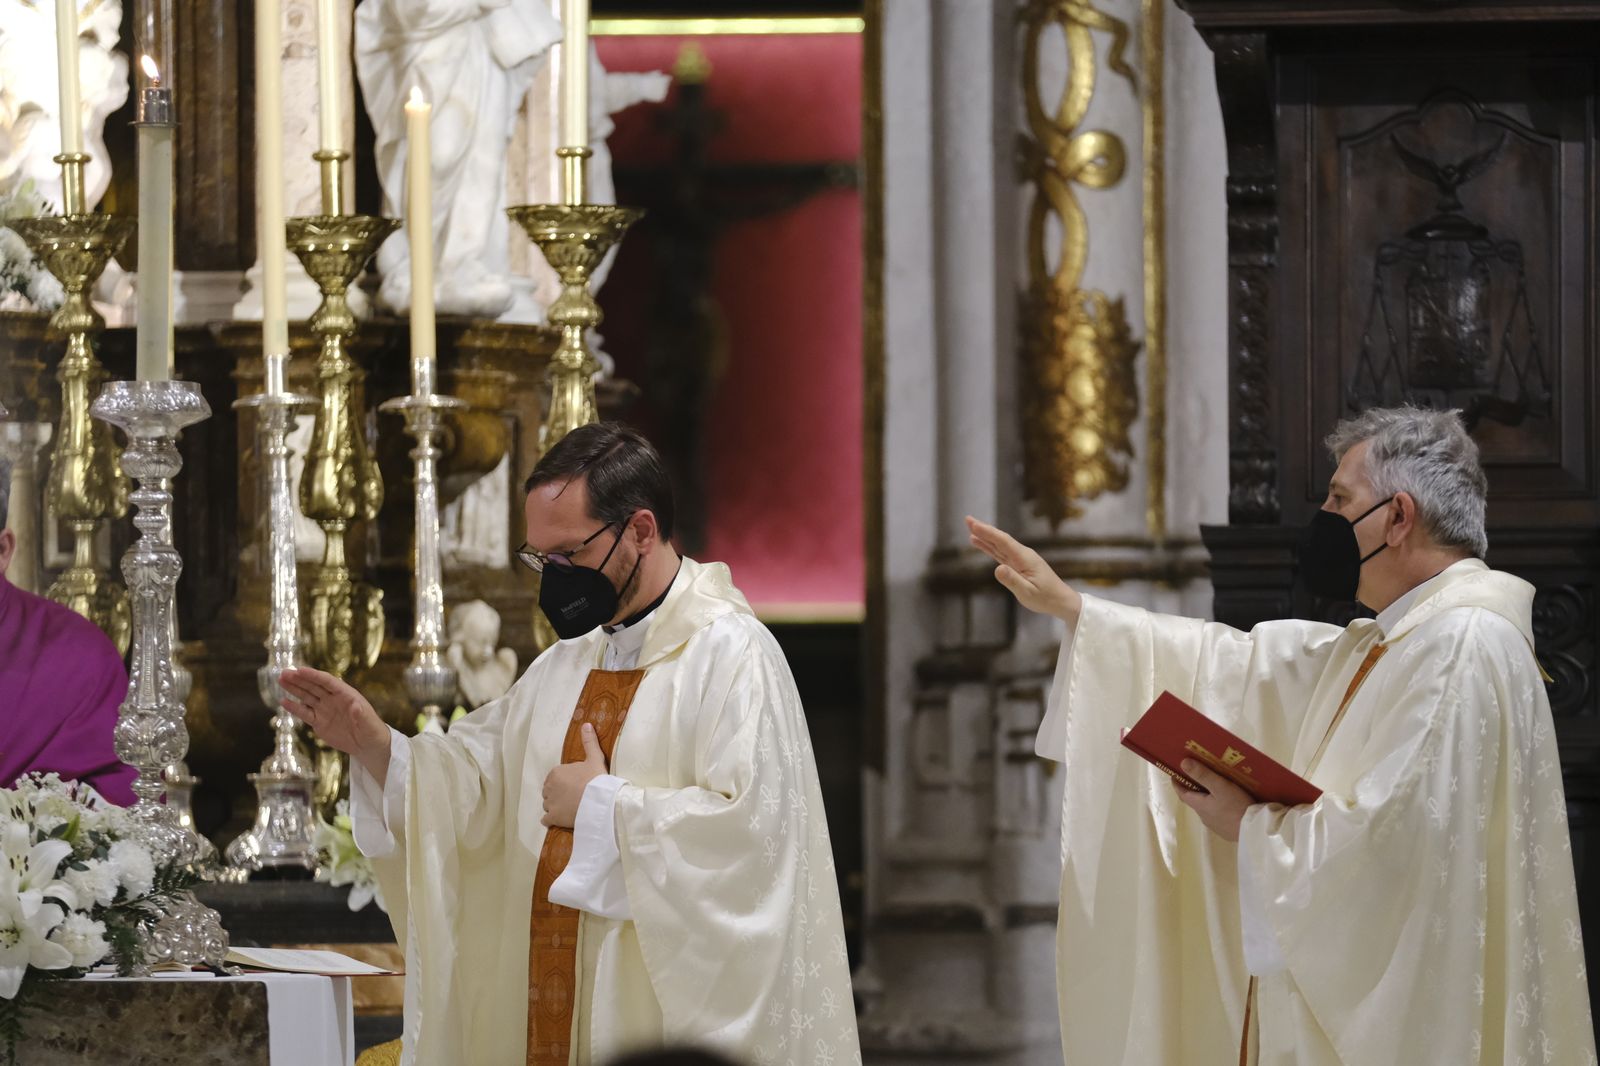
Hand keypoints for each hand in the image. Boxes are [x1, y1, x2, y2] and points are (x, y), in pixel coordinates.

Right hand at [279, 667, 390, 778]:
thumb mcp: (368, 723)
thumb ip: (361, 715)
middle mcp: (333, 699)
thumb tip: (356, 707)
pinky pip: (304, 713)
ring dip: (294, 689)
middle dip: (299, 679)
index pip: (327, 681)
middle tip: (284, 672)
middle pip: (314, 686)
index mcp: (346, 694)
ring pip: (306, 696)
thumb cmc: (371, 730)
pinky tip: (283, 701)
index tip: (300, 670)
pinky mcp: (319, 722)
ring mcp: (325, 709)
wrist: (367, 744)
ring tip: (281, 680)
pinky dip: (294, 708)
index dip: (314, 675)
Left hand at [541, 724, 607, 828]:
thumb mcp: (594, 758)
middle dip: (557, 793)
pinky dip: (550, 820)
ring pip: (547, 804)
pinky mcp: (552, 818)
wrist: (599, 802)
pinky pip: (545, 820)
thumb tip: (586, 724)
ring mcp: (550, 803)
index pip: (554, 777)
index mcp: (556, 772)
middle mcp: (549, 787)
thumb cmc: (596, 779)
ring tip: (569, 808)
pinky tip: (559, 819)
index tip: (575, 785)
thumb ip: (589, 742)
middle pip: (549, 791)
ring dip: (555, 806)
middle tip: (573, 796)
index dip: (564, 782)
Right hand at [966, 515, 1081, 622]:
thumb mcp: (1028, 592)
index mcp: (1024, 558)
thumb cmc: (1046, 598)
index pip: (1003, 542)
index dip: (987, 532)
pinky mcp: (1019, 565)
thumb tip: (997, 569)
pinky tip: (981, 543)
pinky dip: (990, 547)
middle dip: (984, 529)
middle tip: (967, 519)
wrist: (1061, 601)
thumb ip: (1012, 580)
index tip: (973, 525)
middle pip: (1000, 539)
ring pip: (999, 545)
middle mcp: (1022, 555)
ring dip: (985, 536)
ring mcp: (1020, 559)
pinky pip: (1001, 553)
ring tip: (971, 528)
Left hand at [1173, 759, 1253, 842]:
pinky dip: (1218, 807)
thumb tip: (1183, 763)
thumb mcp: (1220, 786)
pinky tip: (1229, 802)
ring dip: (1207, 798)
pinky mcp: (1226, 830)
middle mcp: (1204, 817)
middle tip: (1198, 775)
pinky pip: (1218, 816)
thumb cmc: (1236, 806)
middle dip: (1194, 789)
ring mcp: (1215, 825)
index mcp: (1199, 806)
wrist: (1255, 831)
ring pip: (1207, 809)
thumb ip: (1202, 775)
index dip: (1177, 784)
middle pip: (1195, 801)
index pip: (1182, 794)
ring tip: (1216, 787)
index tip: (1175, 774)